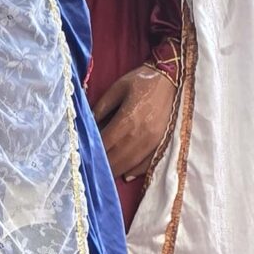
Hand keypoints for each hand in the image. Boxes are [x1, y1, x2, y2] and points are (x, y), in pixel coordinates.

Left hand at [91, 65, 175, 181]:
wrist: (171, 78)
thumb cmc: (141, 80)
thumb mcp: (116, 89)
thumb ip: (100, 108)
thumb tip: (88, 126)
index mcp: (127, 119)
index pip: (105, 143)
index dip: (92, 152)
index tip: (82, 158)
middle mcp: (140, 134)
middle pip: (116, 158)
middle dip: (102, 166)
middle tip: (90, 172)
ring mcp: (153, 140)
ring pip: (130, 163)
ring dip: (116, 171)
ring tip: (103, 176)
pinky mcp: (161, 142)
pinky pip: (147, 162)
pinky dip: (135, 171)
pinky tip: (125, 175)